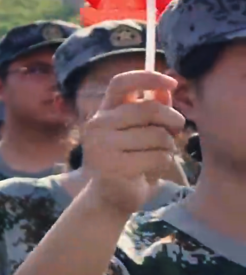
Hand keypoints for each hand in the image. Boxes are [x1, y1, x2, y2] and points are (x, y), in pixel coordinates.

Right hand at [80, 71, 185, 214]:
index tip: (172, 82)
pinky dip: (164, 163)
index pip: (121, 83)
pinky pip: (157, 157)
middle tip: (177, 131)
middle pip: (149, 109)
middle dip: (173, 120)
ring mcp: (102, 146)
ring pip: (157, 135)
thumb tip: (166, 88)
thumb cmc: (129, 159)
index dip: (148, 77)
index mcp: (103, 111)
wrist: (109, 197)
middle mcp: (97, 125)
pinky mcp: (113, 167)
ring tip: (158, 156)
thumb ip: (151, 108)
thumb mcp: (139, 130)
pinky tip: (152, 170)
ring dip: (168, 147)